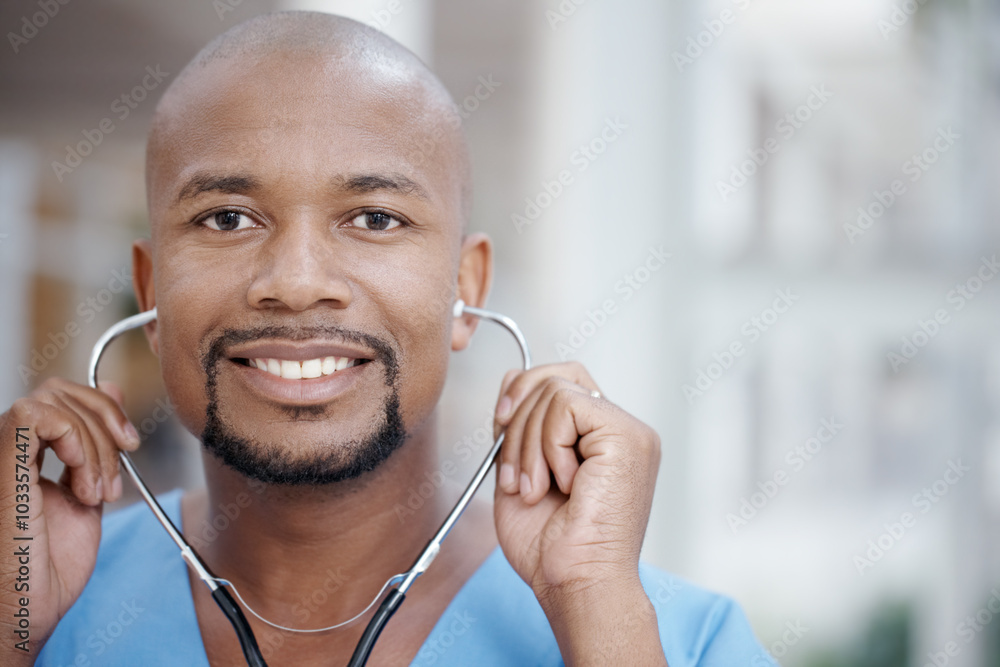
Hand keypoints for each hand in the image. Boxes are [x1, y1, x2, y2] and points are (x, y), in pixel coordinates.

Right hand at [0, 378, 139, 662]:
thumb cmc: (52, 564)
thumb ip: (98, 442)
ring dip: (92, 446)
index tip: (131, 444)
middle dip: (104, 423)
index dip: (104, 409)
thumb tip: (113, 388)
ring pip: (51, 400)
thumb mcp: (90, 488)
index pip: (63, 395)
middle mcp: (9, 450)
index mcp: (27, 453)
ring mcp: (2, 458)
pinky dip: (71, 438)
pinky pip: (33, 416)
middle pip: (60, 389)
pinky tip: (77, 477)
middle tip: (114, 476)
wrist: (31, 607)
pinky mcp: (2, 469)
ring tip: (94, 494)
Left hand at [491, 361, 660, 600]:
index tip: (498, 427)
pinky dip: (547, 446)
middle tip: (517, 475)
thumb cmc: (550, 547)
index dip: (522, 395)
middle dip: (517, 420)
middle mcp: (619, 429)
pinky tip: (562, 483)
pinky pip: (566, 405)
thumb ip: (518, 426)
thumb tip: (512, 380)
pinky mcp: (627, 436)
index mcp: (598, 438)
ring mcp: (628, 431)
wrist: (573, 582)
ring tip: (537, 488)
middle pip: (555, 376)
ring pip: (555, 390)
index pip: (559, 381)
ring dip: (528, 444)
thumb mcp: (520, 470)